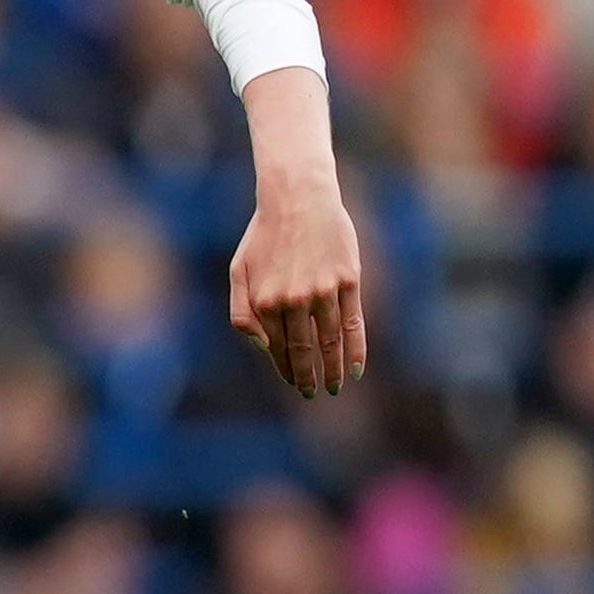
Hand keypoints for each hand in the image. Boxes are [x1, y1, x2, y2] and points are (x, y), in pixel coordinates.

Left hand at [228, 71, 366, 397]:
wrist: (297, 200)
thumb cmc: (265, 236)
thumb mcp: (239, 271)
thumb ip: (241, 311)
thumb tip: (260, 345)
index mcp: (264, 301)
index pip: (277, 348)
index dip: (287, 369)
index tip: (294, 383)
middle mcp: (293, 300)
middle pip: (303, 350)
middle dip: (308, 377)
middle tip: (313, 393)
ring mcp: (322, 292)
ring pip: (329, 342)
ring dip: (332, 369)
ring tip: (334, 387)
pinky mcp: (348, 281)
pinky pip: (353, 324)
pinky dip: (355, 350)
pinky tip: (355, 369)